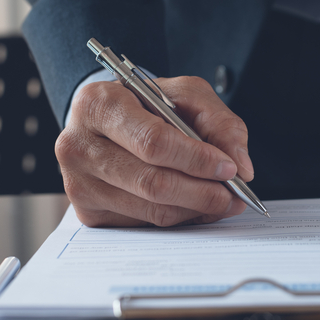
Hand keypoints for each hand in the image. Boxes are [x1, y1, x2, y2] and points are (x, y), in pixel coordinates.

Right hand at [56, 76, 253, 227]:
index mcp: (97, 104)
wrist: (106, 120)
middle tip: (234, 195)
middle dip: (202, 192)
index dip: (196, 159)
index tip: (229, 168)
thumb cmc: (144, 105)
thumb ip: (219, 122)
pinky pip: (143, 224)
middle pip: (151, 182)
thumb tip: (241, 166)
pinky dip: (177, 217)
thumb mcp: (185, 95)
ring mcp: (78, 183)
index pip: (152, 142)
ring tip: (221, 200)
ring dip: (195, 209)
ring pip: (150, 209)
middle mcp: (78, 145)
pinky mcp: (87, 212)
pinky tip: (192, 205)